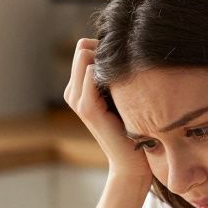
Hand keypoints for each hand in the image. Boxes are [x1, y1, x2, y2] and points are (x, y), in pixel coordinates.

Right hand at [64, 37, 151, 181]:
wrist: (133, 163)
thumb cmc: (134, 128)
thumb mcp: (124, 95)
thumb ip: (117, 74)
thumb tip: (128, 45)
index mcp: (78, 88)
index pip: (84, 47)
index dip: (106, 48)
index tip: (129, 61)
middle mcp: (73, 92)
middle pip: (83, 47)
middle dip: (105, 50)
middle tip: (132, 68)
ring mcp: (77, 100)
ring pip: (84, 55)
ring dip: (108, 59)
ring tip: (131, 78)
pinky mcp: (87, 109)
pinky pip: (91, 74)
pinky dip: (108, 70)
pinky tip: (129, 84)